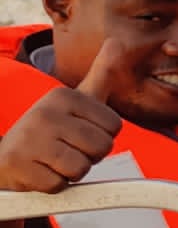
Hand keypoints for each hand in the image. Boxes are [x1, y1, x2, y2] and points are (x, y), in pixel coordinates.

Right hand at [0, 42, 124, 192]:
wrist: (5, 155)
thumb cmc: (51, 129)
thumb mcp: (76, 100)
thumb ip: (101, 74)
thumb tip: (118, 42)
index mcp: (64, 96)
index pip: (114, 126)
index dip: (102, 137)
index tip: (80, 133)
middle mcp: (45, 113)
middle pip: (101, 147)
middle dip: (89, 156)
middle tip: (66, 149)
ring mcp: (31, 140)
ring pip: (82, 168)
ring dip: (72, 172)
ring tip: (54, 160)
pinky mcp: (20, 167)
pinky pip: (60, 185)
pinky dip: (54, 185)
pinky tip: (40, 171)